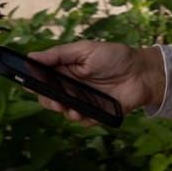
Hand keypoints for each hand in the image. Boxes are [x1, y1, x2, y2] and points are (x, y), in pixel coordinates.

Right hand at [26, 41, 164, 120]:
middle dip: (48, 100)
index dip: (34, 82)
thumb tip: (31, 56)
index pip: (43, 78)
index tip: (29, 84)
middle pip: (49, 98)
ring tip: (72, 107)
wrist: (141, 73)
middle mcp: (71, 86)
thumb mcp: (84, 50)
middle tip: (55, 100)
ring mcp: (83, 101)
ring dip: (65, 110)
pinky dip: (83, 118)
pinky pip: (83, 121)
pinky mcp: (96, 113)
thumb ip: (59, 54)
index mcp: (66, 69)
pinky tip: (85, 113)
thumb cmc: (113, 56)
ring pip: (64, 111)